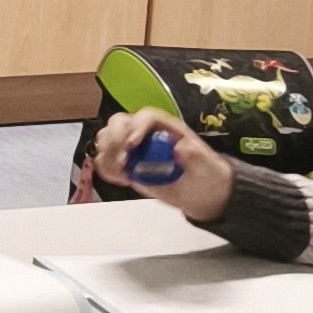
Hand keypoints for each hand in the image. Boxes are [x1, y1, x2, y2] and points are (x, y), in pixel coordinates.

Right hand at [92, 105, 232, 223]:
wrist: (201, 194)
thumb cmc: (206, 176)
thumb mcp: (208, 167)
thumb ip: (196, 155)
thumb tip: (180, 148)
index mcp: (167, 128)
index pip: (147, 117)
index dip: (136, 127)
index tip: (132, 145)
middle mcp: (147, 133)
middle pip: (120, 122)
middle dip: (115, 140)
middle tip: (122, 163)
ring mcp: (133, 147)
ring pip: (107, 137)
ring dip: (107, 154)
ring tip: (121, 173)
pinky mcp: (126, 163)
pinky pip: (105, 158)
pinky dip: (105, 167)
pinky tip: (119, 179)